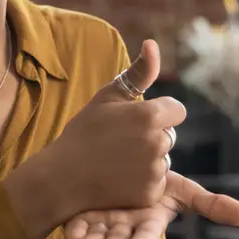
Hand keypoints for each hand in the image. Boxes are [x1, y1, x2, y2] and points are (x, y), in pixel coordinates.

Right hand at [5, 39, 185, 238]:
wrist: (61, 177)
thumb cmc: (83, 132)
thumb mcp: (108, 97)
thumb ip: (138, 72)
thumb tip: (153, 44)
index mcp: (150, 115)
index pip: (177, 110)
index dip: (158, 113)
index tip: (135, 120)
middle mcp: (158, 142)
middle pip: (170, 135)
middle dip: (152, 136)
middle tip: (120, 142)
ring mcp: (155, 170)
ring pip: (163, 159)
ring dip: (148, 160)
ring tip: (117, 161)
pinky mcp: (151, 194)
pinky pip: (157, 182)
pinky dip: (142, 182)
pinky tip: (119, 178)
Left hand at [65, 173, 238, 238]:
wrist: (125, 165)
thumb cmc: (157, 181)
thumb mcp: (182, 190)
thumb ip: (211, 203)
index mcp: (150, 219)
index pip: (147, 235)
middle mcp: (127, 224)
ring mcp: (105, 222)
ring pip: (97, 238)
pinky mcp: (85, 216)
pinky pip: (78, 226)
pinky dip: (75, 232)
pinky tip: (71, 235)